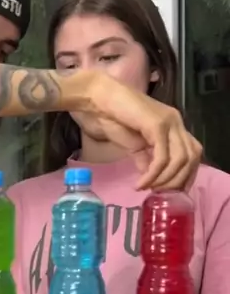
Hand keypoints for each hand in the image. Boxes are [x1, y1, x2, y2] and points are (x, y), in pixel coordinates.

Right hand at [79, 73, 201, 189]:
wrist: (99, 100)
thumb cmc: (114, 117)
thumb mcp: (134, 144)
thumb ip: (145, 159)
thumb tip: (151, 178)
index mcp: (173, 126)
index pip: (193, 153)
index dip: (186, 175)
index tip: (170, 191)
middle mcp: (176, 123)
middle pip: (192, 158)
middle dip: (177, 181)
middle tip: (159, 193)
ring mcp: (169, 122)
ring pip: (180, 159)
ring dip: (165, 180)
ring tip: (148, 188)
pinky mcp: (157, 124)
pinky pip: (161, 157)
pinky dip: (153, 174)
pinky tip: (141, 182)